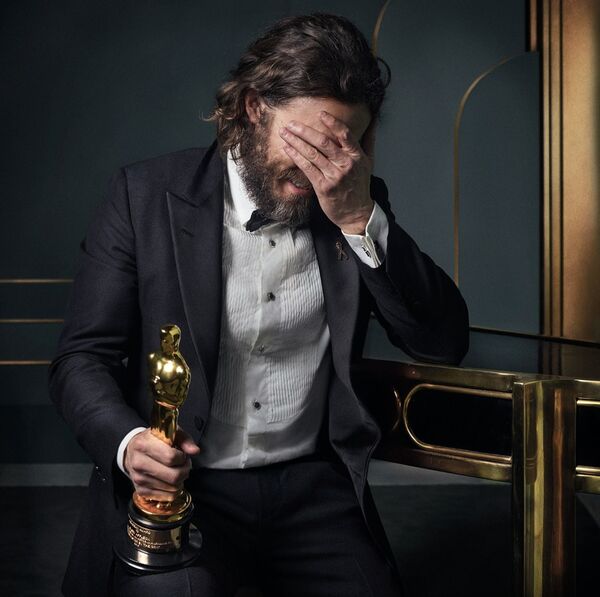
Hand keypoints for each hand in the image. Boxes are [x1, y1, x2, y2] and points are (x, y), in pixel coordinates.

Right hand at [124, 428, 199, 500]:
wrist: (133, 450)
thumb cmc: (154, 440)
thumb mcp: (170, 432)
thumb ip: (185, 440)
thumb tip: (195, 451)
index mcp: (144, 445)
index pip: (171, 457)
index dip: (182, 457)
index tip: (182, 454)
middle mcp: (139, 463)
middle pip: (174, 476)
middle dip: (185, 470)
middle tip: (184, 464)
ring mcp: (139, 479)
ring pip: (173, 488)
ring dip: (181, 480)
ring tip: (177, 470)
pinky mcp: (141, 491)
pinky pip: (167, 497)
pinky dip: (174, 489)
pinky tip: (171, 479)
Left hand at [279, 111, 375, 233]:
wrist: (356, 213)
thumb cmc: (360, 186)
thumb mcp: (368, 163)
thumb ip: (368, 142)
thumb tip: (371, 123)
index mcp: (357, 156)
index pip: (344, 134)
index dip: (332, 123)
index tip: (320, 114)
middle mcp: (346, 165)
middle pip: (323, 142)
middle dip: (304, 131)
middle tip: (291, 123)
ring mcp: (334, 176)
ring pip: (312, 154)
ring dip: (296, 142)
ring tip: (284, 133)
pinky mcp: (323, 187)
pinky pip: (307, 168)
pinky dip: (296, 157)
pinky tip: (288, 149)